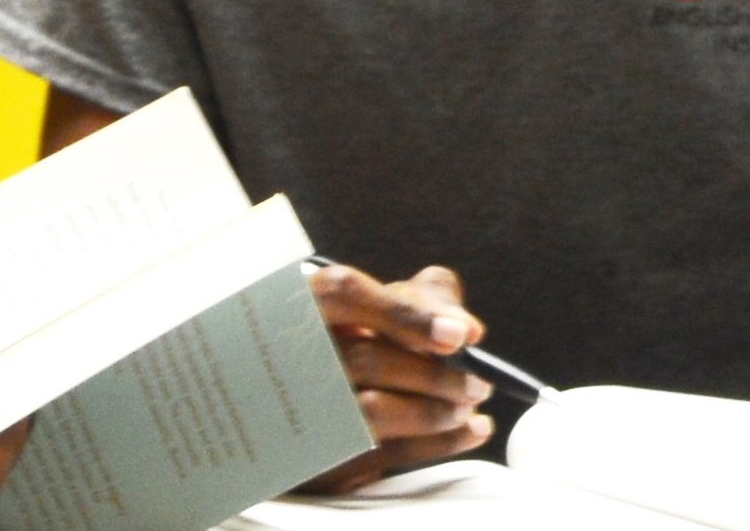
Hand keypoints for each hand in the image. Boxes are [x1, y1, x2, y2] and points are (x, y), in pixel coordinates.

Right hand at [297, 263, 492, 493]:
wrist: (270, 400)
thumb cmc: (336, 340)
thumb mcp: (363, 306)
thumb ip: (415, 299)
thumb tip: (465, 327)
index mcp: (299, 302)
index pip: (344, 293)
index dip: (404, 313)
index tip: (458, 336)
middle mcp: (291, 351)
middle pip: (367, 359)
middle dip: (435, 373)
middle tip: (479, 380)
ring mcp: (301, 406)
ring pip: (374, 412)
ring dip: (436, 410)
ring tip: (469, 402)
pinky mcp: (320, 456)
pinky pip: (386, 453)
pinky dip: (440, 444)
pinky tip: (470, 430)